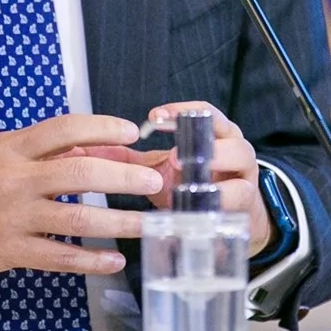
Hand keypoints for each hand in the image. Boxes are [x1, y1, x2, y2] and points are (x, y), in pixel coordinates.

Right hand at [0, 113, 164, 275]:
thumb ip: (42, 152)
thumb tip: (93, 150)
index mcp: (11, 148)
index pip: (65, 128)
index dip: (102, 128)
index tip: (131, 133)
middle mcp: (15, 178)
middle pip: (79, 172)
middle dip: (123, 178)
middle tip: (153, 181)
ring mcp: (13, 217)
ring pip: (76, 219)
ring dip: (118, 222)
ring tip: (146, 223)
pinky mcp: (10, 251)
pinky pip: (59, 257)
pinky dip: (90, 260)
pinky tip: (113, 261)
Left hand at [79, 101, 272, 256]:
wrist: (228, 219)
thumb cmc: (191, 187)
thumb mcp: (159, 171)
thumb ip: (127, 159)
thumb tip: (83, 149)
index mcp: (212, 132)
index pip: (201, 111)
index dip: (179, 111)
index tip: (153, 117)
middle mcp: (233, 147)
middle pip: (227, 131)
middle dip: (201, 139)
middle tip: (173, 155)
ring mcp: (244, 174)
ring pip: (240, 160)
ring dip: (215, 170)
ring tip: (190, 182)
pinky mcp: (248, 202)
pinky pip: (241, 199)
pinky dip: (221, 203)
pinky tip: (202, 209)